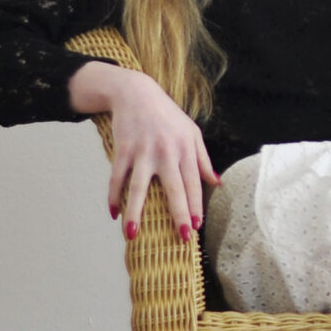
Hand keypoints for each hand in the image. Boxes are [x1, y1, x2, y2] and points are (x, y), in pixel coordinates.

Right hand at [76, 62, 221, 242]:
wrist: (137, 93)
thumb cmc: (167, 115)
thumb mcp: (192, 133)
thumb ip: (203, 159)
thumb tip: (216, 183)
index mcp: (186, 150)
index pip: (194, 184)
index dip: (195, 206)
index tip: (196, 226)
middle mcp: (167, 153)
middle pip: (174, 189)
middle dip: (179, 214)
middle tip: (181, 237)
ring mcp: (143, 152)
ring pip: (139, 188)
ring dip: (135, 212)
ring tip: (132, 234)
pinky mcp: (123, 150)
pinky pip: (117, 177)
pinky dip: (114, 196)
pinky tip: (114, 213)